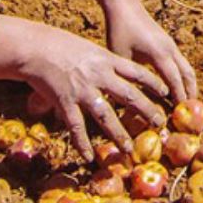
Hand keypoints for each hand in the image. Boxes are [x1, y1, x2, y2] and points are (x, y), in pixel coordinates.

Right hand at [0, 14, 168, 159]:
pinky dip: (82, 143)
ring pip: (106, 115)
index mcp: (106, 59)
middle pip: (129, 95)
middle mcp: (99, 75)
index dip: (154, 84)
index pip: (137, 72)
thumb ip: (101, 64)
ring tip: (129, 149)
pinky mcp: (65, 101)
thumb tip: (114, 76)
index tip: (167, 93)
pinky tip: (89, 157)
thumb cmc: (61, 45)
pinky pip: (76, 126)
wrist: (35, 47)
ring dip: (118, 134)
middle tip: (160, 124)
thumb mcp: (88, 49)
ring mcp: (82, 89)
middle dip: (147, 111)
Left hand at [75, 0, 197, 102]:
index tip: (180, 115)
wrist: (125, 6)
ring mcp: (171, 45)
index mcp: (159, 53)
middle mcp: (170, 49)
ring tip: (185, 105)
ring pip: (187, 69)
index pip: (174, 80)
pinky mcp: (168, 44)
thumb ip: (125, 78)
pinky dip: (182, 78)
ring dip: (188, 86)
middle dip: (190, 94)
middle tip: (188, 114)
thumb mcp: (119, 57)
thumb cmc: (119, 30)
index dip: (178, 98)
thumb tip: (124, 101)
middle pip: (188, 75)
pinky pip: (181, 64)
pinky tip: (175, 89)